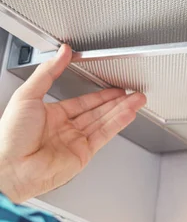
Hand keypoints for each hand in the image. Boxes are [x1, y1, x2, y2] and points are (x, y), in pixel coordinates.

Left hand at [0, 45, 145, 202]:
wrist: (9, 168)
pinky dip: (119, 123)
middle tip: (133, 92)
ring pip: (104, 121)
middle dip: (118, 101)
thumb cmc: (9, 137)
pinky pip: (104, 135)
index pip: (82, 102)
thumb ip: (48, 72)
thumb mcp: (27, 95)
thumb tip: (61, 53)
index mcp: (50, 116)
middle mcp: (64, 130)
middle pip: (98, 111)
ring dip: (123, 110)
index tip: (114, 86)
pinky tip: (129, 113)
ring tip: (138, 99)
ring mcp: (74, 143)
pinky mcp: (83, 154)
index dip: (100, 94)